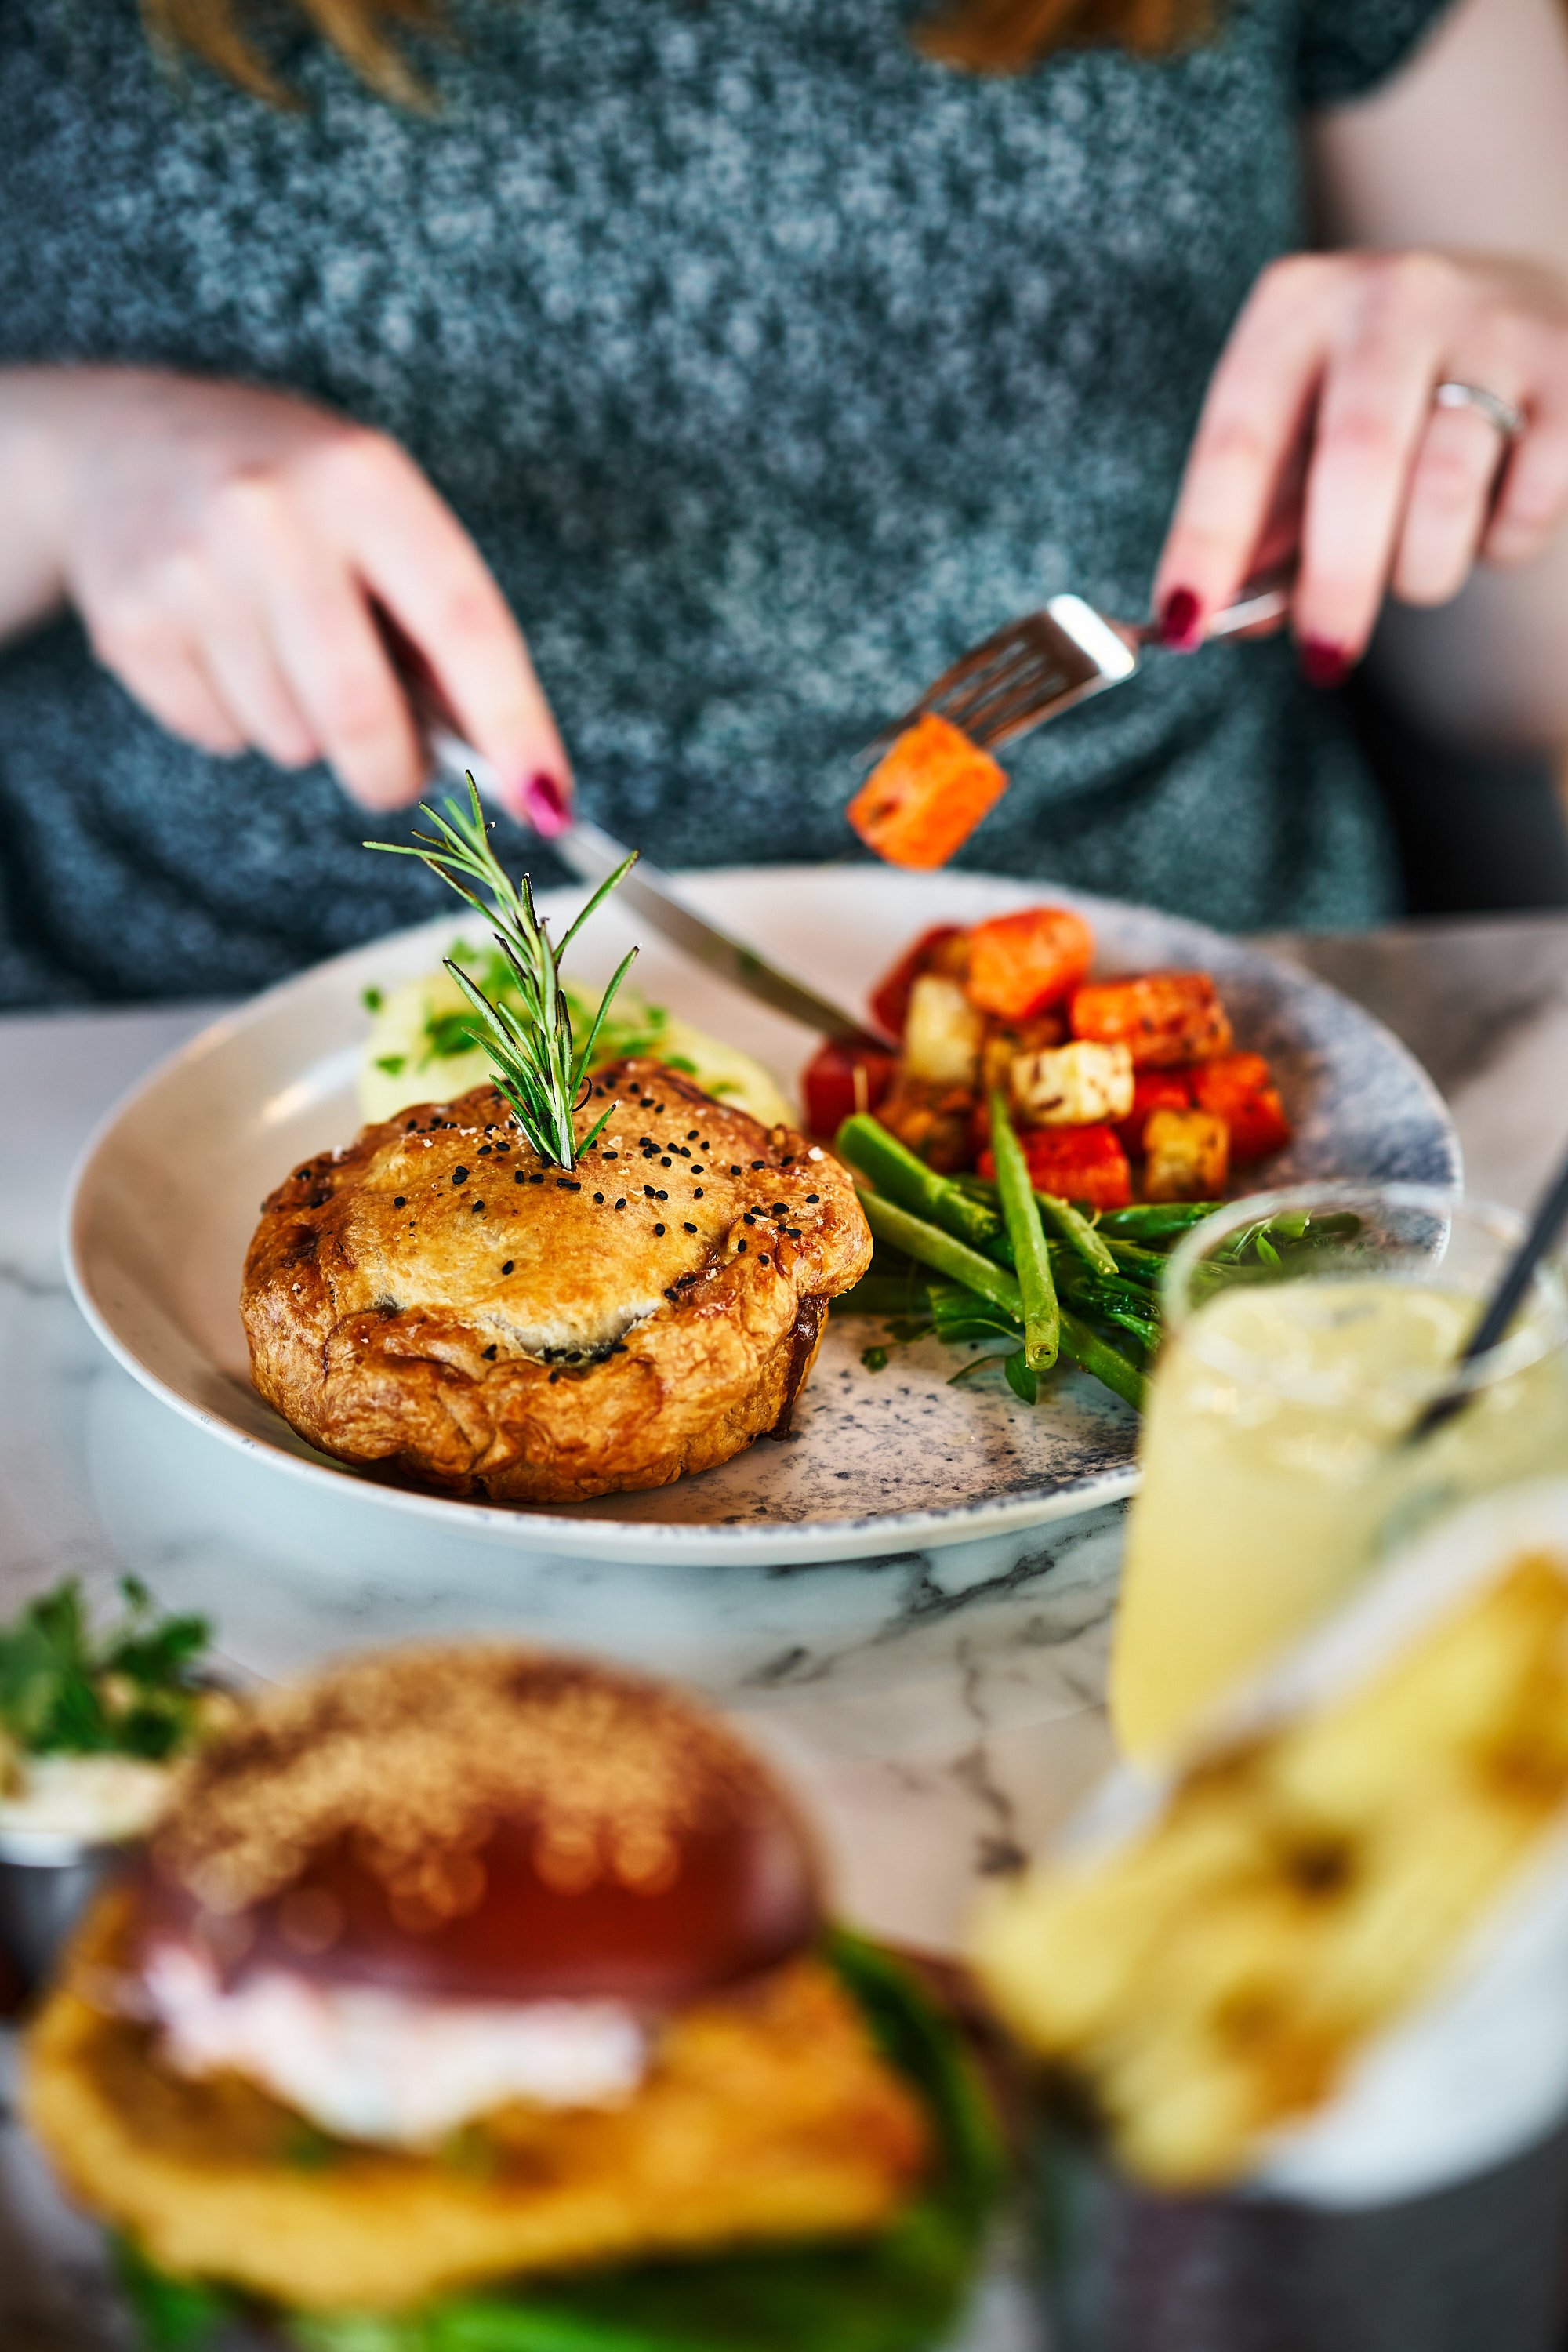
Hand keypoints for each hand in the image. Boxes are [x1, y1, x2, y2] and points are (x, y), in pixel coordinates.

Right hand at [29, 367, 568, 810]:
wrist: (118, 444)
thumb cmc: (290, 492)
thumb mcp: (377, 513)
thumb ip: (438, 624)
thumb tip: (508, 764)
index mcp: (362, 479)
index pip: (461, 623)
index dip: (512, 723)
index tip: (546, 798)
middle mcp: (271, 517)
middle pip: (360, 714)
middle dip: (393, 773)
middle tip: (398, 773)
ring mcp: (191, 571)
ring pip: (291, 739)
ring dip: (310, 734)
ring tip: (287, 655)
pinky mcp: (131, 625)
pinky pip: (223, 738)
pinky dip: (242, 723)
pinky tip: (225, 650)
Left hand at [1152, 251, 1567, 683]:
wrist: (1524, 308)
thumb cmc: (1382, 396)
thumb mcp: (1301, 434)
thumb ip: (1260, 525)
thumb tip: (1217, 619)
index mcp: (1296, 309)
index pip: (1237, 440)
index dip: (1209, 540)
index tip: (1185, 624)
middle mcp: (1392, 296)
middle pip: (1356, 458)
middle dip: (1336, 579)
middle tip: (1324, 658)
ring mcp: (1491, 322)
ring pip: (1447, 487)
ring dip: (1422, 567)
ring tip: (1417, 569)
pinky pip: (1532, 496)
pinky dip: (1501, 542)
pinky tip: (1490, 519)